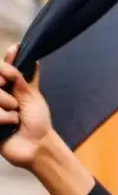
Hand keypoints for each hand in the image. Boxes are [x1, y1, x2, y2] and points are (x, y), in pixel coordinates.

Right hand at [0, 44, 53, 168]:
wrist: (36, 145)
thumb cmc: (37, 121)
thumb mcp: (32, 94)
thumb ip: (22, 74)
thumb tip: (19, 48)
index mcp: (4, 85)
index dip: (3, 70)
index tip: (10, 76)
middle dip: (5, 93)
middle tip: (15, 104)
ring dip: (7, 108)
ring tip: (15, 118)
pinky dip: (4, 119)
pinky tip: (9, 126)